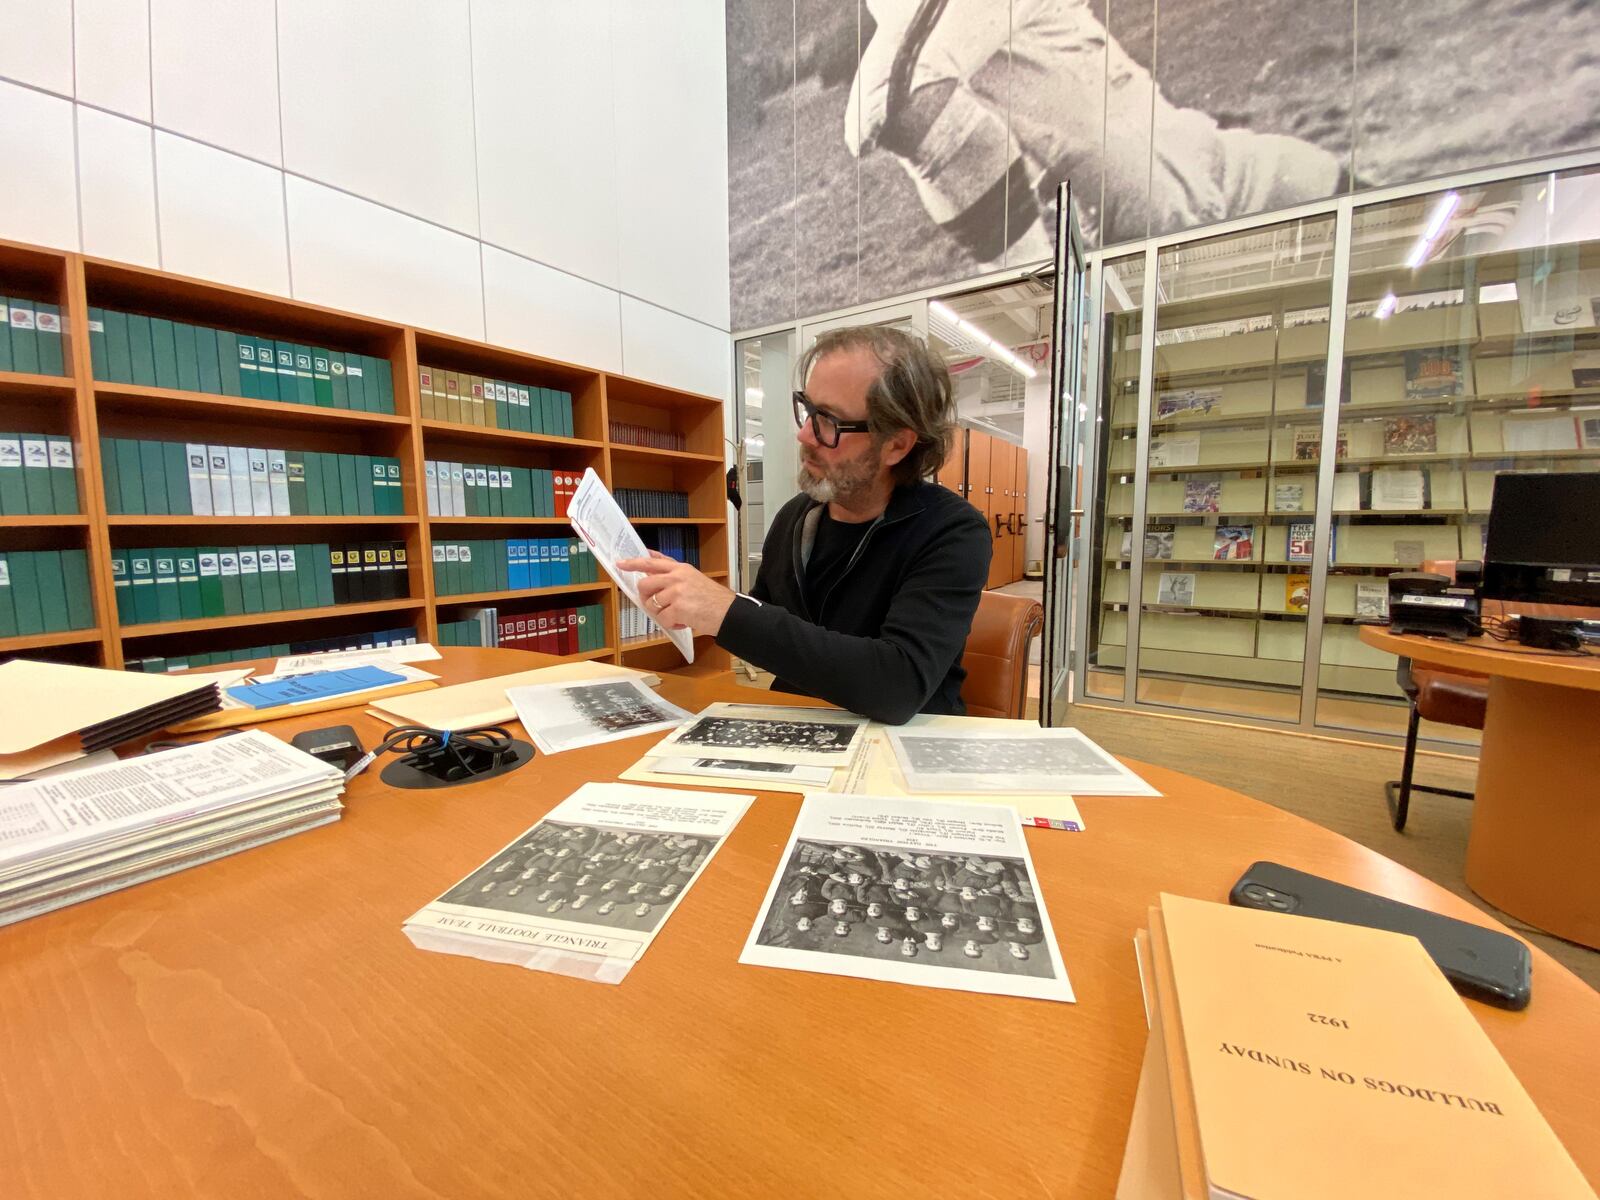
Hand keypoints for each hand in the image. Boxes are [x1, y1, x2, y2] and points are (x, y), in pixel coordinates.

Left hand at [615, 552, 736, 636]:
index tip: (621, 563)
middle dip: (645, 597)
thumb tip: (651, 574)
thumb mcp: (693, 578)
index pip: (652, 562)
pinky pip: (662, 619)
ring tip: (678, 615)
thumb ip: (673, 574)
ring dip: (662, 614)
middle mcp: (677, 577)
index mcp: (680, 568)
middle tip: (653, 604)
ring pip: (652, 604)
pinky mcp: (678, 608)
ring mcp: (677, 592)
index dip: (634, 562)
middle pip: (645, 584)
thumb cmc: (712, 599)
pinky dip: (671, 624)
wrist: (728, 612)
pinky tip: (684, 622)